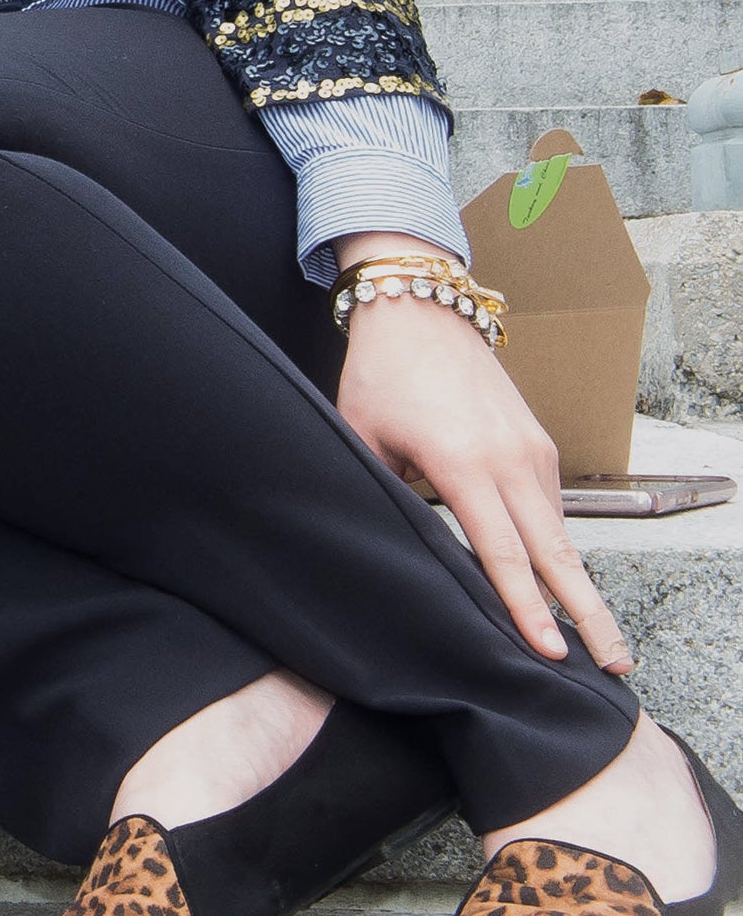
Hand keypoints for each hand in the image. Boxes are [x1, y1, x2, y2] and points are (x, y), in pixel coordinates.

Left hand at [335, 245, 630, 673]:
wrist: (419, 311)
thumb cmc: (381, 373)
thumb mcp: (363, 436)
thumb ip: (386, 493)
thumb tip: (398, 543)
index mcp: (462, 463)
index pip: (502, 552)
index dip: (525, 607)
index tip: (550, 650)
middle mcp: (508, 459)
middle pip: (554, 553)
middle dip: (586, 613)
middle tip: (614, 665)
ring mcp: (531, 449)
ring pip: (559, 532)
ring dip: (578, 585)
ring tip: (598, 638)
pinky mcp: (538, 442)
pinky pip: (551, 505)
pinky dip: (558, 546)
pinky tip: (560, 580)